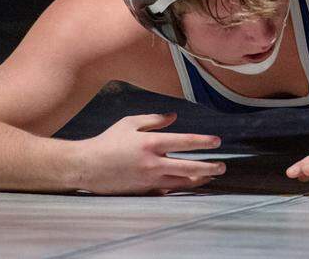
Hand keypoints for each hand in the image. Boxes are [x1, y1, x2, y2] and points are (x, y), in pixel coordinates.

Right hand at [75, 113, 224, 194]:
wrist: (86, 166)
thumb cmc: (108, 141)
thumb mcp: (129, 123)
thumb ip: (154, 119)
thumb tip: (174, 117)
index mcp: (151, 143)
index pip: (185, 142)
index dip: (203, 142)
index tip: (217, 142)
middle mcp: (153, 163)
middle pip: (189, 167)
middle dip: (209, 167)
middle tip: (223, 166)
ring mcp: (148, 179)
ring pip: (181, 182)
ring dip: (198, 180)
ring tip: (211, 176)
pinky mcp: (143, 191)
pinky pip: (167, 191)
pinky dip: (180, 188)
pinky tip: (189, 185)